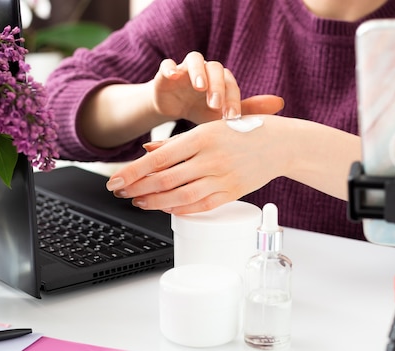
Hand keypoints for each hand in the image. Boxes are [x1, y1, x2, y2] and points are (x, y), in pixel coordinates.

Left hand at [106, 115, 287, 213]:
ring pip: (180, 196)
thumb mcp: (209, 128)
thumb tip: (147, 150)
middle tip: (120, 192)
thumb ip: (177, 141)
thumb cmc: (243, 132)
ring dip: (155, 202)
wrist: (280, 144)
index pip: (159, 158)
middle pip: (165, 179)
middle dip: (137, 188)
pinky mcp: (231, 193)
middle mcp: (211, 158)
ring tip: (139, 202)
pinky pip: (201, 206)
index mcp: (202, 137)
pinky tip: (166, 208)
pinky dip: (180, 209)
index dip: (133, 171)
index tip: (115, 180)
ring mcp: (222, 178)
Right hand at [152, 52, 282, 123]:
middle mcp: (206, 70)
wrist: (174, 108)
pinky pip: (167, 65)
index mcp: (221, 80)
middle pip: (215, 69)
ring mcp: (185, 70)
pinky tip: (173, 76)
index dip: (232, 99)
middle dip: (217, 86)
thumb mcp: (222, 114)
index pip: (231, 85)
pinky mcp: (165, 73)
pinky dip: (170, 68)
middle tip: (216, 105)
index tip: (231, 117)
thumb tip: (281, 103)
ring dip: (198, 72)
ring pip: (194, 60)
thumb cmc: (202, 110)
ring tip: (199, 87)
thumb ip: (248, 109)